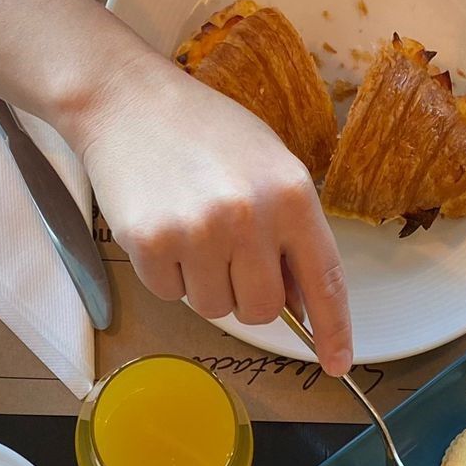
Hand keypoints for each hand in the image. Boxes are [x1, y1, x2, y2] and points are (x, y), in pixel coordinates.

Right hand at [74, 51, 352, 374]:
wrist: (128, 101)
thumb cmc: (206, 134)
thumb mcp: (270, 167)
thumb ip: (292, 232)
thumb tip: (301, 302)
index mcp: (293, 195)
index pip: (325, 280)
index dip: (333, 330)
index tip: (336, 363)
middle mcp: (251, 216)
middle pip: (262, 310)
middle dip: (247, 295)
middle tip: (228, 254)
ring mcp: (199, 232)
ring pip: (215, 308)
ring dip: (203, 282)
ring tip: (191, 228)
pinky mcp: (152, 244)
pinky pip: (170, 294)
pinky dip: (166, 272)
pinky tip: (163, 225)